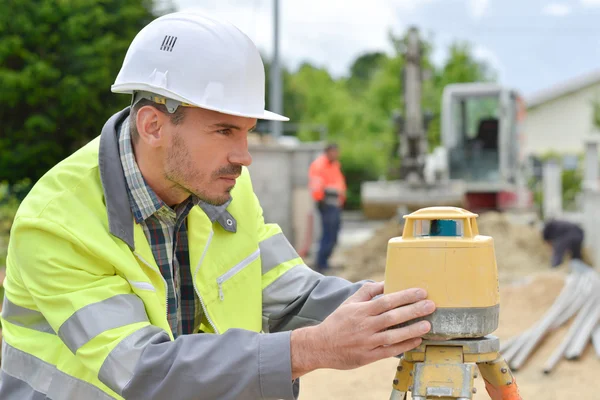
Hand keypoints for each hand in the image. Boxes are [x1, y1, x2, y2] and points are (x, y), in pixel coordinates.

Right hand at [290, 282, 434, 378]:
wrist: (320, 346)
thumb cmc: (337, 322)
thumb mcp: (349, 303)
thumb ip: (367, 292)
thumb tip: (385, 283)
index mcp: (360, 311)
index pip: (386, 301)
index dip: (404, 296)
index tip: (421, 292)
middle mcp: (365, 326)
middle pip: (393, 317)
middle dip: (413, 310)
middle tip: (431, 305)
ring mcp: (367, 342)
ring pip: (393, 335)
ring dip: (412, 329)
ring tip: (427, 324)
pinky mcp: (368, 356)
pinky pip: (389, 350)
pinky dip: (404, 345)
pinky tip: (416, 340)